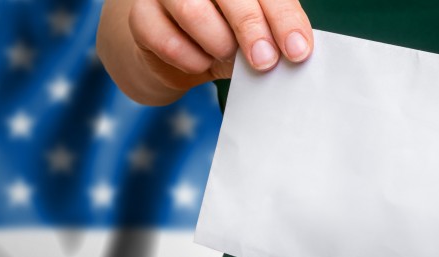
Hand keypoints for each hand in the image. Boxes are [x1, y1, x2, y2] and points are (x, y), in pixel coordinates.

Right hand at [127, 0, 312, 90]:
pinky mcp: (140, 15)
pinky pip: (167, 41)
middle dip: (252, 30)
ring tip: (225, 55)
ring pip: (193, 12)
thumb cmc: (225, 33)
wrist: (176, 51)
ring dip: (218, 45)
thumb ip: (273, 32)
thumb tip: (295, 49)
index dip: (284, 19)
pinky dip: (191, 60)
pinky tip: (200, 61)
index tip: (298, 51)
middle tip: (265, 62)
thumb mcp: (256, 31)